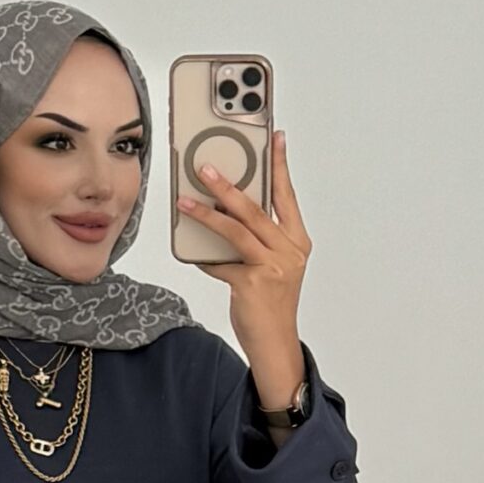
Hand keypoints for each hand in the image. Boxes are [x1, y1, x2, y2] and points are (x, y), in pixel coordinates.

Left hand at [176, 126, 310, 410]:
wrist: (274, 344)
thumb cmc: (271, 304)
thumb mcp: (271, 266)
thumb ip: (256, 240)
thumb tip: (223, 214)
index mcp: (297, 241)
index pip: (287, 195)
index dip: (280, 166)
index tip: (276, 138)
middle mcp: (289, 251)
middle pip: (255, 210)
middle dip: (228, 186)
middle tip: (205, 168)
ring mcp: (273, 268)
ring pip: (236, 231)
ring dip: (208, 213)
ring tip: (186, 200)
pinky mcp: (252, 285)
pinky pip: (221, 263)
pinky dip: (204, 256)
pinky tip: (190, 248)